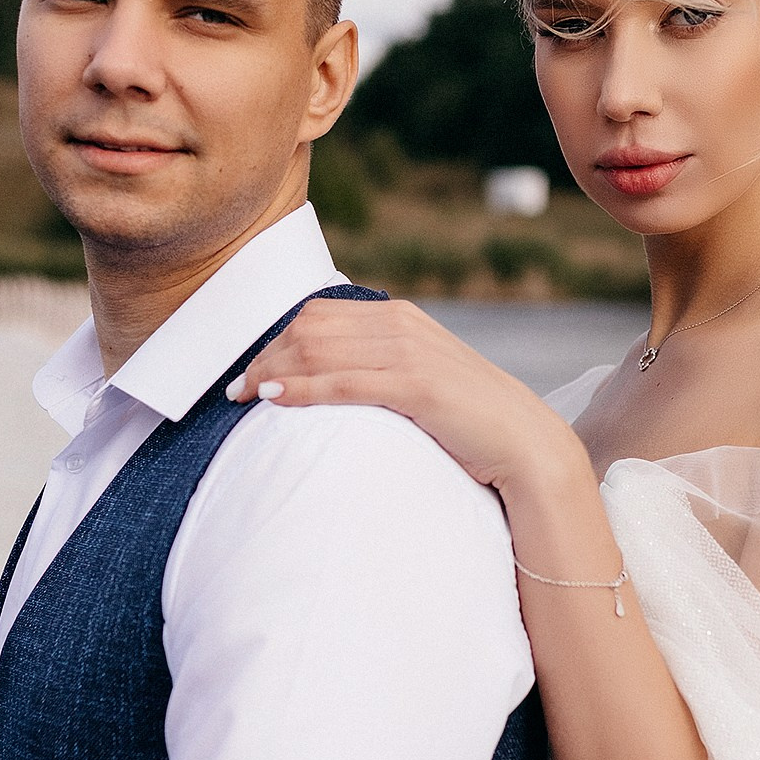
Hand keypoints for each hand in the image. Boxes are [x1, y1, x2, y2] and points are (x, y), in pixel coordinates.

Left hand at [230, 297, 584, 501]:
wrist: (525, 445)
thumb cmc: (470, 422)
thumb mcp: (422, 379)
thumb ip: (383, 367)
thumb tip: (334, 376)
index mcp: (402, 318)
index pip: (320, 314)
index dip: (277, 339)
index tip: (253, 369)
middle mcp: (402, 325)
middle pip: (310, 328)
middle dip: (265, 355)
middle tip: (234, 387)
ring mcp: (409, 353)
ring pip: (318, 351)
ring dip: (272, 371)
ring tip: (242, 395)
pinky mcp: (416, 387)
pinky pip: (343, 383)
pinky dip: (301, 388)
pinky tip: (272, 399)